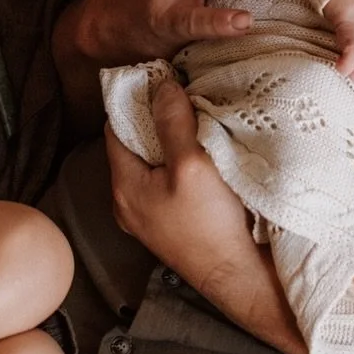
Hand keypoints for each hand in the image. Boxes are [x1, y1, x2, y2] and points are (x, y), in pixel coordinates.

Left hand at [106, 78, 258, 292]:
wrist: (237, 274)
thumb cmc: (210, 224)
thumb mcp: (191, 165)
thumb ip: (172, 123)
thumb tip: (161, 87)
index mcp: (124, 186)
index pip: (116, 127)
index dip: (134, 101)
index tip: (159, 80)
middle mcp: (129, 202)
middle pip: (134, 144)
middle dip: (155, 117)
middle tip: (181, 94)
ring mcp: (150, 214)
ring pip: (153, 161)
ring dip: (171, 139)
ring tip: (195, 118)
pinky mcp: (171, 221)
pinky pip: (167, 179)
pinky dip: (180, 161)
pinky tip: (202, 152)